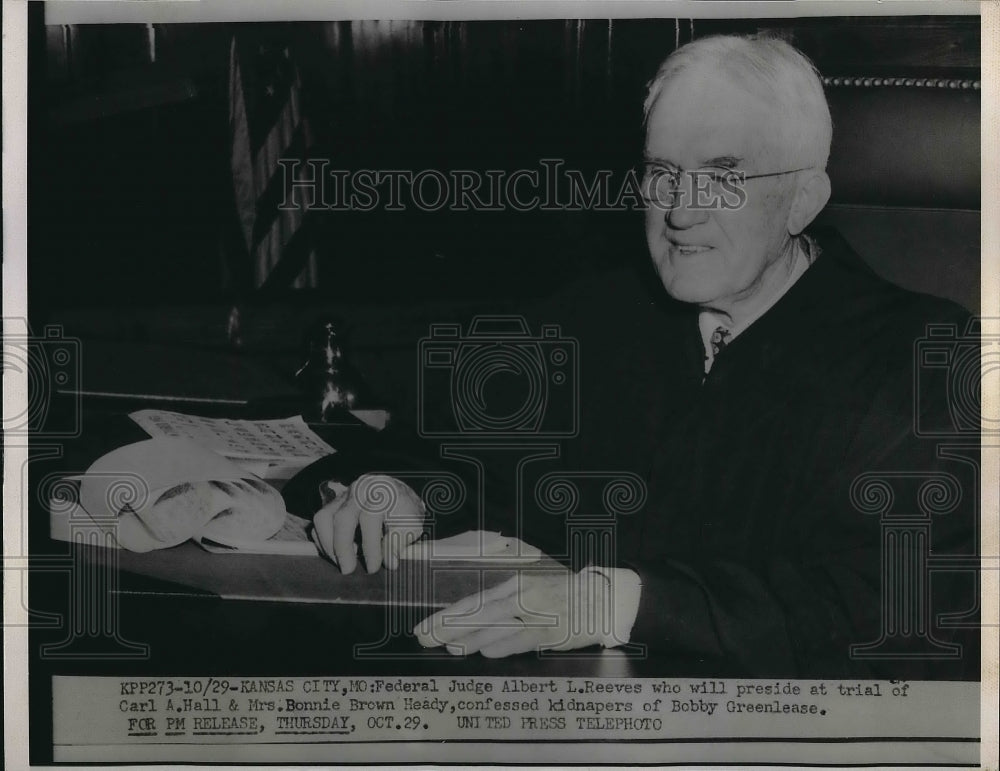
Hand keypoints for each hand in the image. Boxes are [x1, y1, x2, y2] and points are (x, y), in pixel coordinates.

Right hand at [312, 474, 425, 573]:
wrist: (397, 494)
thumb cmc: (404, 511)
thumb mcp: (412, 524)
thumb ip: (400, 541)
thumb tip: (389, 560)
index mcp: (382, 492)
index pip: (370, 519)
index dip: (371, 547)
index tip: (373, 567)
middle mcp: (360, 490)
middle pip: (342, 518)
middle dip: (343, 548)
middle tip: (348, 570)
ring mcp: (344, 495)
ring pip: (323, 518)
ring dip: (328, 545)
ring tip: (340, 562)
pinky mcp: (333, 503)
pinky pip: (319, 521)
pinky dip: (323, 540)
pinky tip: (335, 554)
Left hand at [413, 568, 612, 656]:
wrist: (600, 600)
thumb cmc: (562, 594)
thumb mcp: (532, 585)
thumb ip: (506, 598)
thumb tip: (473, 615)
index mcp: (516, 584)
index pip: (475, 601)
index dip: (448, 614)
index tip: (426, 625)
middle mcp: (523, 597)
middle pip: (479, 613)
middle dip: (448, 627)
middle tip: (425, 637)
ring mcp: (536, 615)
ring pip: (495, 628)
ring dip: (470, 639)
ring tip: (448, 647)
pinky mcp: (550, 632)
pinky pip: (520, 640)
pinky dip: (501, 647)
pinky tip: (483, 652)